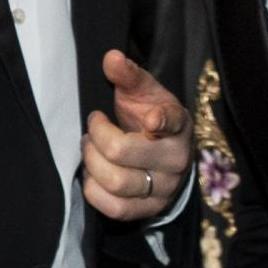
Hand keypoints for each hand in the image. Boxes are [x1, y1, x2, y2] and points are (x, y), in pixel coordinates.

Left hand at [83, 50, 192, 221]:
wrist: (165, 153)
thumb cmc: (149, 118)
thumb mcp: (142, 93)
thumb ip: (128, 75)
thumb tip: (111, 57)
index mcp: (177, 124)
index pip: (172, 122)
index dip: (161, 121)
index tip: (151, 120)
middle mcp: (176, 159)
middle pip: (122, 152)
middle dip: (95, 137)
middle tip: (92, 127)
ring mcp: (165, 188)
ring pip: (116, 182)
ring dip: (91, 163)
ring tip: (90, 149)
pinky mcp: (150, 209)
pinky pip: (115, 208)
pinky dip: (94, 191)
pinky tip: (93, 175)